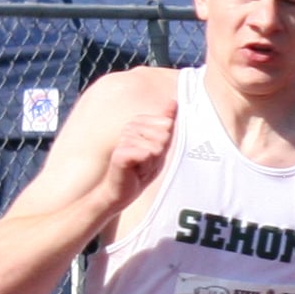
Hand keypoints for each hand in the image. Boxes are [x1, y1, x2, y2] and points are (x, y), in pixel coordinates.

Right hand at [98, 95, 177, 209]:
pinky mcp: (121, 153)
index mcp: (138, 123)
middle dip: (160, 154)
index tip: (152, 153)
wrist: (123, 191)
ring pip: (156, 147)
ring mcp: (124, 138)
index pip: (167, 125)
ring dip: (153, 162)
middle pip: (164, 135)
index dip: (164, 144)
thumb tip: (173, 102)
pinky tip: (136, 170)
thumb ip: (166, 123)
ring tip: (141, 167)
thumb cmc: (140, 170)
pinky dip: (147, 167)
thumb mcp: (159, 145)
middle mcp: (130, 127)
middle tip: (147, 162)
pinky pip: (147, 154)